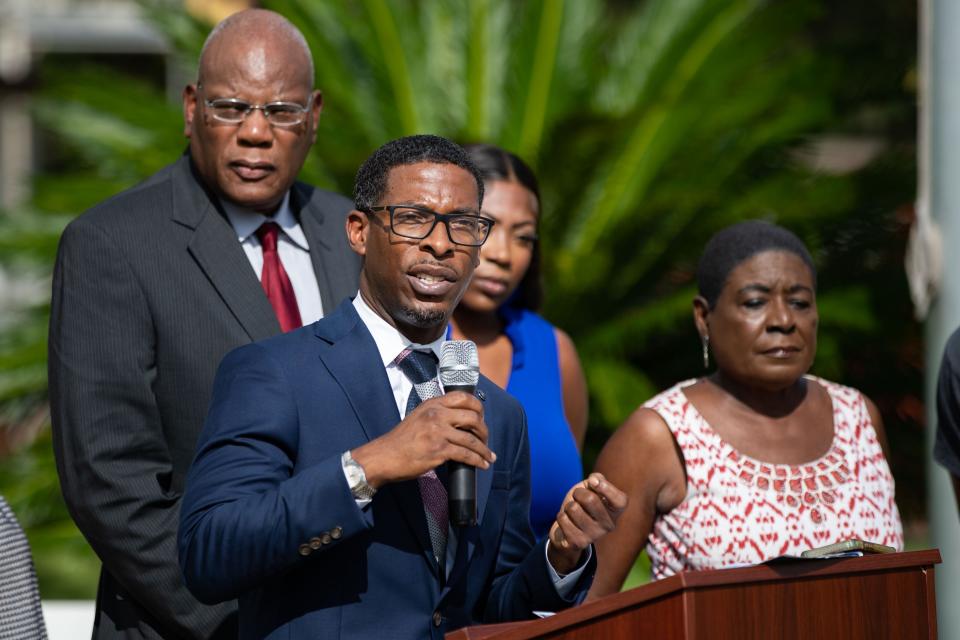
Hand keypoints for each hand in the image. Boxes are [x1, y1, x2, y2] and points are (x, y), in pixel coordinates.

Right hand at [351, 391, 495, 487]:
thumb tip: (459, 421)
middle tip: (485, 439)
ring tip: (489, 456)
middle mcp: (436, 414)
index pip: (463, 397)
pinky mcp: (439, 450)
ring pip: (471, 438)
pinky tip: (482, 464)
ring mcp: (438, 432)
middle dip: (484, 430)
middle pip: (472, 417)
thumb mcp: (418, 417)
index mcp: (432, 404)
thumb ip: (436, 414)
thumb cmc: (400, 441)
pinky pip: (466, 454)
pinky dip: (477, 460)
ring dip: (484, 449)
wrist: (384, 457)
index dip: (478, 407)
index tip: (482, 418)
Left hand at [547, 473, 627, 574]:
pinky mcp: (579, 543)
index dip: (605, 487)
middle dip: (578, 493)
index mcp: (616, 511)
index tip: (592, 482)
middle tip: (577, 498)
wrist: (569, 530)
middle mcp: (610, 525)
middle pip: (590, 499)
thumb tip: (594, 481)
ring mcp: (595, 535)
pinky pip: (563, 519)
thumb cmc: (582, 503)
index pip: (620, 500)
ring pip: (573, 508)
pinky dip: (561, 516)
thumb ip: (597, 479)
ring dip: (568, 506)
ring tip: (572, 512)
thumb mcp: (591, 487)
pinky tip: (568, 523)